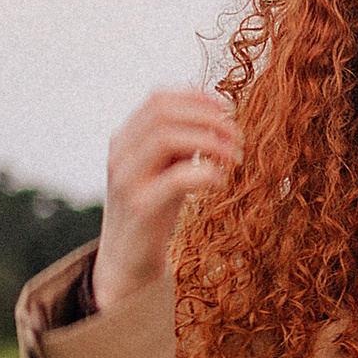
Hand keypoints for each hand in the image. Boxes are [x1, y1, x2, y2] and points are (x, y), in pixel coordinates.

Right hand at [93, 88, 239, 311]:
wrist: (128, 260)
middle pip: (162, 113)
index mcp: (125, 139)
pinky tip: (220, 182)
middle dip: (207, 118)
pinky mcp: (140, 208)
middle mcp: (120, 154)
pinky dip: (205, 173)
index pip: (157, 99)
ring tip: (234, 157)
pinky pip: (175, 179)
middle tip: (237, 136)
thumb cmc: (154, 209)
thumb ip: (182, 143)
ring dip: (209, 141)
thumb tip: (216, 117)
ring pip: (165, 138)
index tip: (227, 108)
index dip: (195, 97)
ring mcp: (126, 180)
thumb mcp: (167, 168)